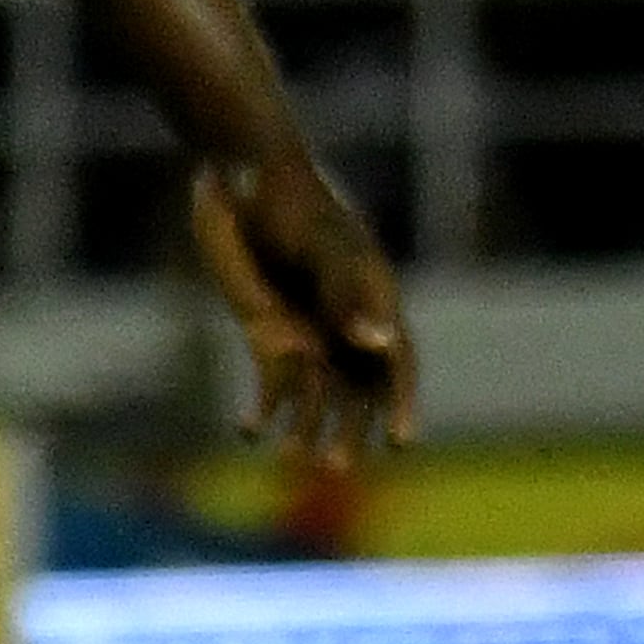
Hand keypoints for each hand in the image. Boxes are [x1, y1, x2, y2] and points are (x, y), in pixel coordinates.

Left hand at [191, 153, 416, 466]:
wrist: (242, 178)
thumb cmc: (290, 204)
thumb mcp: (320, 246)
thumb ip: (350, 293)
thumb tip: (382, 342)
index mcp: (372, 298)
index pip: (396, 360)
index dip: (401, 401)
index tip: (400, 442)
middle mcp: (345, 321)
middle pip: (359, 387)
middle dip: (352, 428)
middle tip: (336, 465)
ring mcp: (308, 329)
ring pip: (318, 393)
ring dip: (309, 426)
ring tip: (293, 459)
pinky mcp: (269, 333)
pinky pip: (275, 383)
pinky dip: (267, 409)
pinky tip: (252, 431)